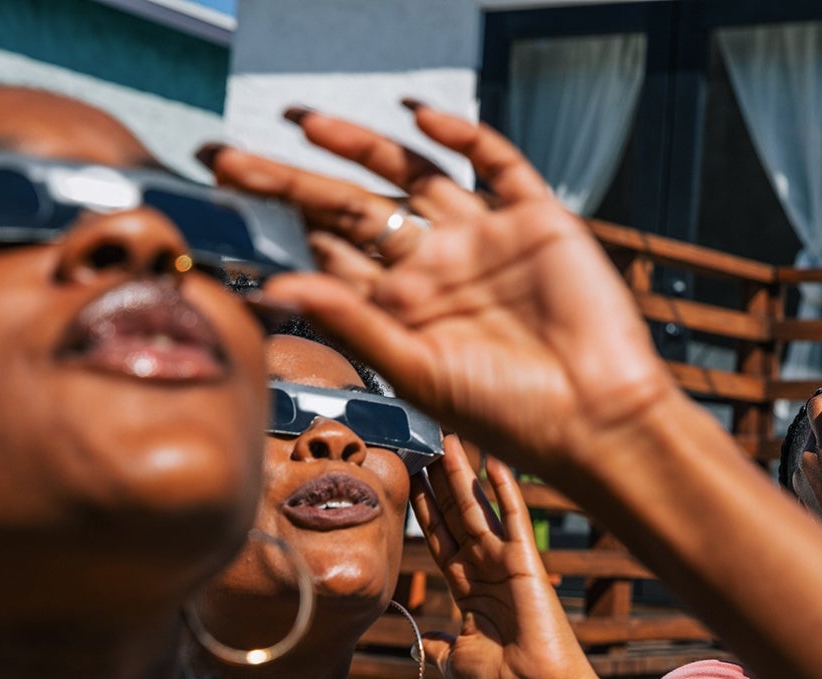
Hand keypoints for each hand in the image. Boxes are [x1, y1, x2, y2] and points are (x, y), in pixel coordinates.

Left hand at [203, 104, 677, 482]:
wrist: (599, 417)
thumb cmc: (509, 413)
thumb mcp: (416, 371)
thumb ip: (349, 321)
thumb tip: (272, 287)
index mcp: (402, 309)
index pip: (329, 254)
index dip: (278, 227)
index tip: (223, 200)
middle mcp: (435, 267)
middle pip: (351, 207)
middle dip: (291, 180)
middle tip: (226, 157)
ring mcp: (483, 239)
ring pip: (411, 176)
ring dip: (360, 145)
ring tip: (303, 121)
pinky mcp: (536, 219)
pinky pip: (496, 164)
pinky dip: (462, 135)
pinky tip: (420, 118)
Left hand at [411, 435, 601, 678]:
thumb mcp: (456, 660)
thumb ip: (441, 644)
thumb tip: (424, 640)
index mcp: (469, 588)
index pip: (441, 538)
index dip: (425, 509)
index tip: (411, 479)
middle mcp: (487, 568)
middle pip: (456, 515)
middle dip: (439, 481)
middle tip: (424, 443)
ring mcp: (506, 562)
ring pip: (477, 508)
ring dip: (462, 473)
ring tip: (447, 439)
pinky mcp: (525, 562)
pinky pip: (513, 518)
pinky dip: (504, 489)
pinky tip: (493, 460)